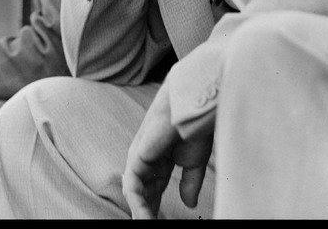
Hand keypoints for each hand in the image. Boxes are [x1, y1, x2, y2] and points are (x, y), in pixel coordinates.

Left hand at [122, 85, 213, 218]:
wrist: (192, 111)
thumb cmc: (193, 129)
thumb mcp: (193, 163)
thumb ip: (189, 184)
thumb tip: (189, 204)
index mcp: (158, 161)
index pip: (153, 191)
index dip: (156, 208)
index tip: (163, 222)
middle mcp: (146, 161)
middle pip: (143, 194)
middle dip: (148, 212)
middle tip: (154, 226)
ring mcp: (139, 159)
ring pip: (136, 194)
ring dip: (142, 212)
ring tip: (149, 225)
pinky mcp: (136, 158)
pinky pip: (133, 189)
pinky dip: (139, 206)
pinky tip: (146, 219)